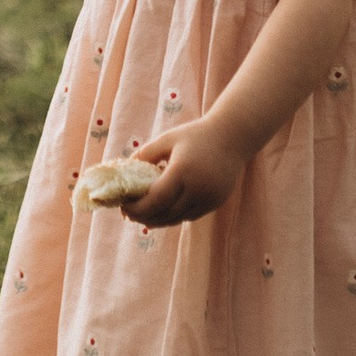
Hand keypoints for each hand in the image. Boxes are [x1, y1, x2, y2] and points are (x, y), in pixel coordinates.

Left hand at [122, 117, 245, 227]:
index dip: (137, 208)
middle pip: (165, 214)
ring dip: (157, 220)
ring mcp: (208, 198)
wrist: (233, 137)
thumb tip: (125, 172)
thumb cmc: (195, 135)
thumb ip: (145, 155)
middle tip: (128, 214)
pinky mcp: (215, 203)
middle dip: (143, 217)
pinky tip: (162, 211)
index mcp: (182, 171)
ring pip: (177, 219)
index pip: (155, 200)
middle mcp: (197, 189)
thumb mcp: (167, 139)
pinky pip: (189, 216)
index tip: (123, 206)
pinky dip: (173, 216)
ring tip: (142, 215)